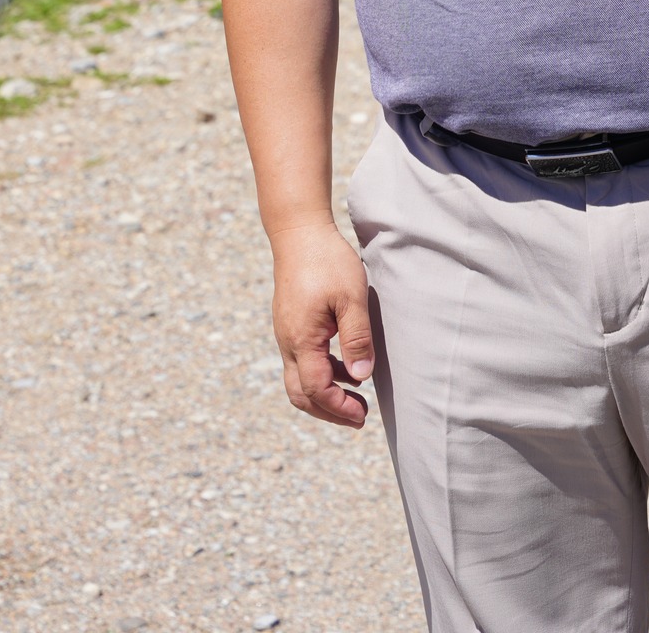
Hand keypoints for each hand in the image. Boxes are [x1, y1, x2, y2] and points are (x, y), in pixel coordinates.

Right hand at [270, 220, 375, 428]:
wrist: (299, 232)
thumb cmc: (327, 261)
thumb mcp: (351, 298)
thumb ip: (356, 339)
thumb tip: (361, 378)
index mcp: (302, 339)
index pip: (316, 389)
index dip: (339, 408)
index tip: (362, 415)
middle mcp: (288, 341)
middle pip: (300, 394)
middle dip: (328, 411)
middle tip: (358, 417)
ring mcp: (286, 333)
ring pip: (299, 379)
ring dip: (325, 393)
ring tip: (357, 395)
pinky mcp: (291, 323)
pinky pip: (301, 360)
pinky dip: (322, 372)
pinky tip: (345, 365)